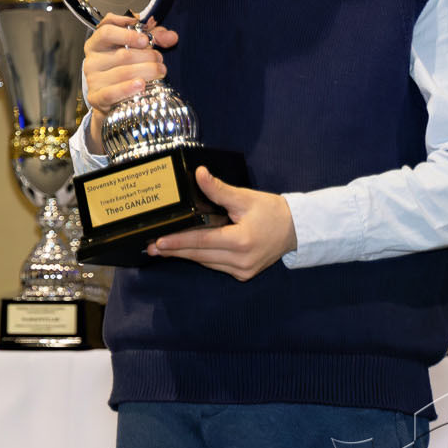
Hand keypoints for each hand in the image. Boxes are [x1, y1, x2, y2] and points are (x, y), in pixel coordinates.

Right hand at [81, 14, 177, 149]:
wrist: (111, 100)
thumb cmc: (123, 69)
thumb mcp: (137, 48)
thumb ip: (154, 37)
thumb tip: (171, 37)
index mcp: (97, 43)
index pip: (106, 31)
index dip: (127, 34)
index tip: (145, 40)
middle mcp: (91, 60)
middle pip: (122, 54)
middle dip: (148, 56)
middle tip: (160, 59)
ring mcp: (92, 79)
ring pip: (123, 73)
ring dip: (147, 71)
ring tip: (159, 72)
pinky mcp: (96, 97)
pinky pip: (111, 92)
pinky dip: (127, 88)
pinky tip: (141, 85)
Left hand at [147, 168, 296, 279]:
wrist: (297, 229)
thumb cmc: (271, 211)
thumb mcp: (244, 197)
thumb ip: (218, 189)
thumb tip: (198, 173)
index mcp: (241, 241)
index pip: (201, 242)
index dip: (178, 242)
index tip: (158, 242)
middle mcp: (241, 260)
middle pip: (200, 255)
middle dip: (174, 250)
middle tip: (151, 247)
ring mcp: (243, 270)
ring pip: (206, 262)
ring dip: (186, 254)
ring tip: (163, 247)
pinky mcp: (244, 274)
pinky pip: (216, 265)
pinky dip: (202, 257)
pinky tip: (187, 250)